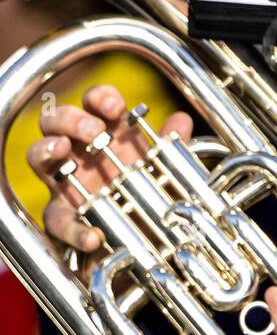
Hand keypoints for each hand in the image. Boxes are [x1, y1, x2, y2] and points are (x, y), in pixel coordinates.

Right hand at [27, 83, 191, 256]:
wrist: (146, 236)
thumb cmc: (149, 188)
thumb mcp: (166, 166)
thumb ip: (172, 145)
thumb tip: (181, 120)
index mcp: (106, 133)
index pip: (93, 103)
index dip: (99, 98)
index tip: (115, 108)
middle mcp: (79, 152)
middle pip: (55, 121)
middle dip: (71, 118)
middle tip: (94, 132)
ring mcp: (64, 182)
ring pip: (37, 156)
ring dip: (46, 148)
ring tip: (62, 150)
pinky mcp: (62, 217)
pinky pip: (58, 222)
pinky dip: (75, 230)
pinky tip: (94, 236)